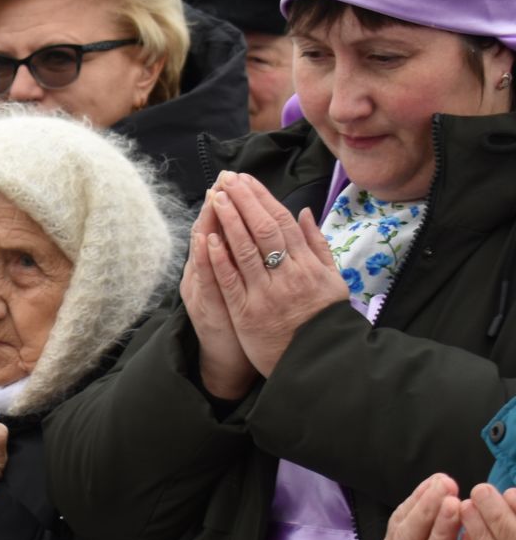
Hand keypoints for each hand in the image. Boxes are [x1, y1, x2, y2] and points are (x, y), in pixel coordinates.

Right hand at [182, 190, 256, 400]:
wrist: (226, 359)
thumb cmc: (236, 320)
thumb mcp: (238, 283)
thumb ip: (240, 254)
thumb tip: (245, 225)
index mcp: (213, 266)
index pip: (219, 227)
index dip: (226, 202)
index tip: (233, 177)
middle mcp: (203, 274)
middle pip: (208, 233)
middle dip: (218, 205)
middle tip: (223, 179)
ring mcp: (202, 290)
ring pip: (203, 251)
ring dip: (208, 223)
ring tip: (212, 199)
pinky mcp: (206, 308)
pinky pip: (205, 280)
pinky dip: (205, 260)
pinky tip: (205, 240)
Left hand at [204, 171, 345, 376]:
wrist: (318, 359)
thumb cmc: (322, 318)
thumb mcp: (332, 279)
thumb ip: (318, 245)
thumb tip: (306, 212)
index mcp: (308, 264)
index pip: (283, 222)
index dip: (263, 198)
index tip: (247, 181)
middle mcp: (289, 274)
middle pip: (264, 229)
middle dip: (244, 201)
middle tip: (227, 180)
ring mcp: (267, 293)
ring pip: (246, 250)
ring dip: (229, 221)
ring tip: (215, 198)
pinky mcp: (248, 313)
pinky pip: (231, 282)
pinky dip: (219, 259)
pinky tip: (208, 238)